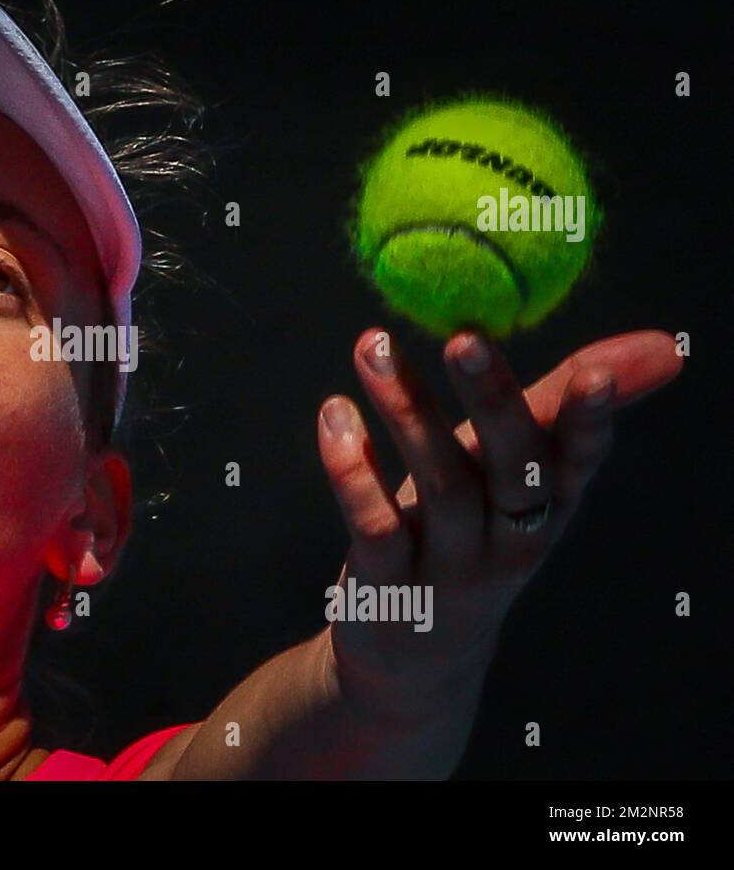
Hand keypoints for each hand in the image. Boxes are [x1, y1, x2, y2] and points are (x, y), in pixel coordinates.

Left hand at [315, 327, 683, 732]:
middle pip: (513, 470)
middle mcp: (509, 541)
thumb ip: (561, 406)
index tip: (592, 374)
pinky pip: (375, 524)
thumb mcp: (516, 477)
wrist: (414, 662)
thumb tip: (664, 344)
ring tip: (374, 345)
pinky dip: (353, 469)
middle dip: (494, 402)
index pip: (578, 463)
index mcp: (548, 508)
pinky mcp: (389, 586)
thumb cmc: (469, 539)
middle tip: (465, 338)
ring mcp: (449, 568)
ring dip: (407, 410)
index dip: (589, 423)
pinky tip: (335, 413)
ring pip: (441, 486)